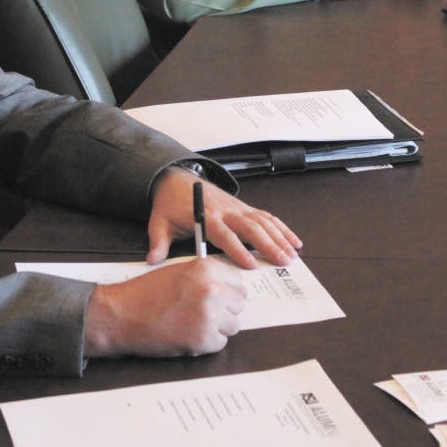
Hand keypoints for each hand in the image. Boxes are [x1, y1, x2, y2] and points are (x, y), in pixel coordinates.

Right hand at [84, 257, 246, 356]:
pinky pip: (220, 343)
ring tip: (193, 324)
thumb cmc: (146, 293)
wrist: (121, 314)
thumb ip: (206, 276)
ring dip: (217, 328)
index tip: (220, 297)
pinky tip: (188, 335)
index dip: (228, 292)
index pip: (239, 282)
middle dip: (225, 310)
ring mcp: (209, 315)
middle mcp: (212, 289)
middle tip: (203, 313)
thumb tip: (229, 288)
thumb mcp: (179, 271)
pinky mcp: (203, 339)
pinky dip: (206, 343)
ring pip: (232, 325)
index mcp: (206, 269)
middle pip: (239, 304)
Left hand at [147, 168, 301, 268]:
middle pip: (251, 228)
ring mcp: (238, 208)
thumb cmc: (170, 205)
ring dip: (280, 238)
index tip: (251, 266)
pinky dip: (282, 228)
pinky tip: (294, 240)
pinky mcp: (244, 207)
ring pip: (263, 222)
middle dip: (269, 245)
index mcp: (207, 217)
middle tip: (283, 261)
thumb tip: (152, 261)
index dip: (238, 250)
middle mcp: (226, 211)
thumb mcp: (158, 223)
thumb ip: (158, 243)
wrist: (177, 180)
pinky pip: (266, 217)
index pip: (225, 235)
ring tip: (294, 254)